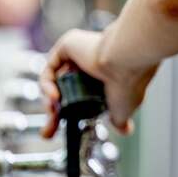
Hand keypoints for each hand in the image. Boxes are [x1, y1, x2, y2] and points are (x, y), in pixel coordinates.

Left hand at [39, 28, 158, 137]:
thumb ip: (119, 119)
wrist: (127, 60)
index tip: (59, 131)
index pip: (77, 99)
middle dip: (52, 114)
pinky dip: (47, 85)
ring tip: (53, 113)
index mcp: (102, 79)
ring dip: (49, 102)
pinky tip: (54, 97)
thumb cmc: (130, 80)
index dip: (66, 116)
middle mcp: (90, 65)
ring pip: (54, 82)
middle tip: (49, 131)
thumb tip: (125, 130)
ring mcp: (78, 55)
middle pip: (62, 92)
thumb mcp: (123, 108)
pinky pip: (50, 68)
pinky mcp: (68, 45)